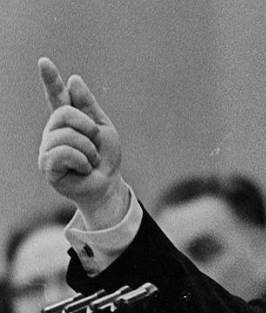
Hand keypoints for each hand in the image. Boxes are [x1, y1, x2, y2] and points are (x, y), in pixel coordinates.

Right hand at [37, 58, 128, 228]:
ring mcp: (48, 148)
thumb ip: (89, 106)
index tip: (44, 62)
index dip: (51, 79)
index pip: (57, 96)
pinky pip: (63, 153)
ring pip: (66, 135)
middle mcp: (53, 131)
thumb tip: (74, 80)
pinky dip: (82, 161)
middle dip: (88, 128)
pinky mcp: (47, 165)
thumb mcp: (103, 129)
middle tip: (95, 145)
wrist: (108, 185)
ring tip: (90, 161)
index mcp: (67, 121)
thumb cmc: (105, 158)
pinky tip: (83, 169)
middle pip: (65, 114)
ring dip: (88, 150)